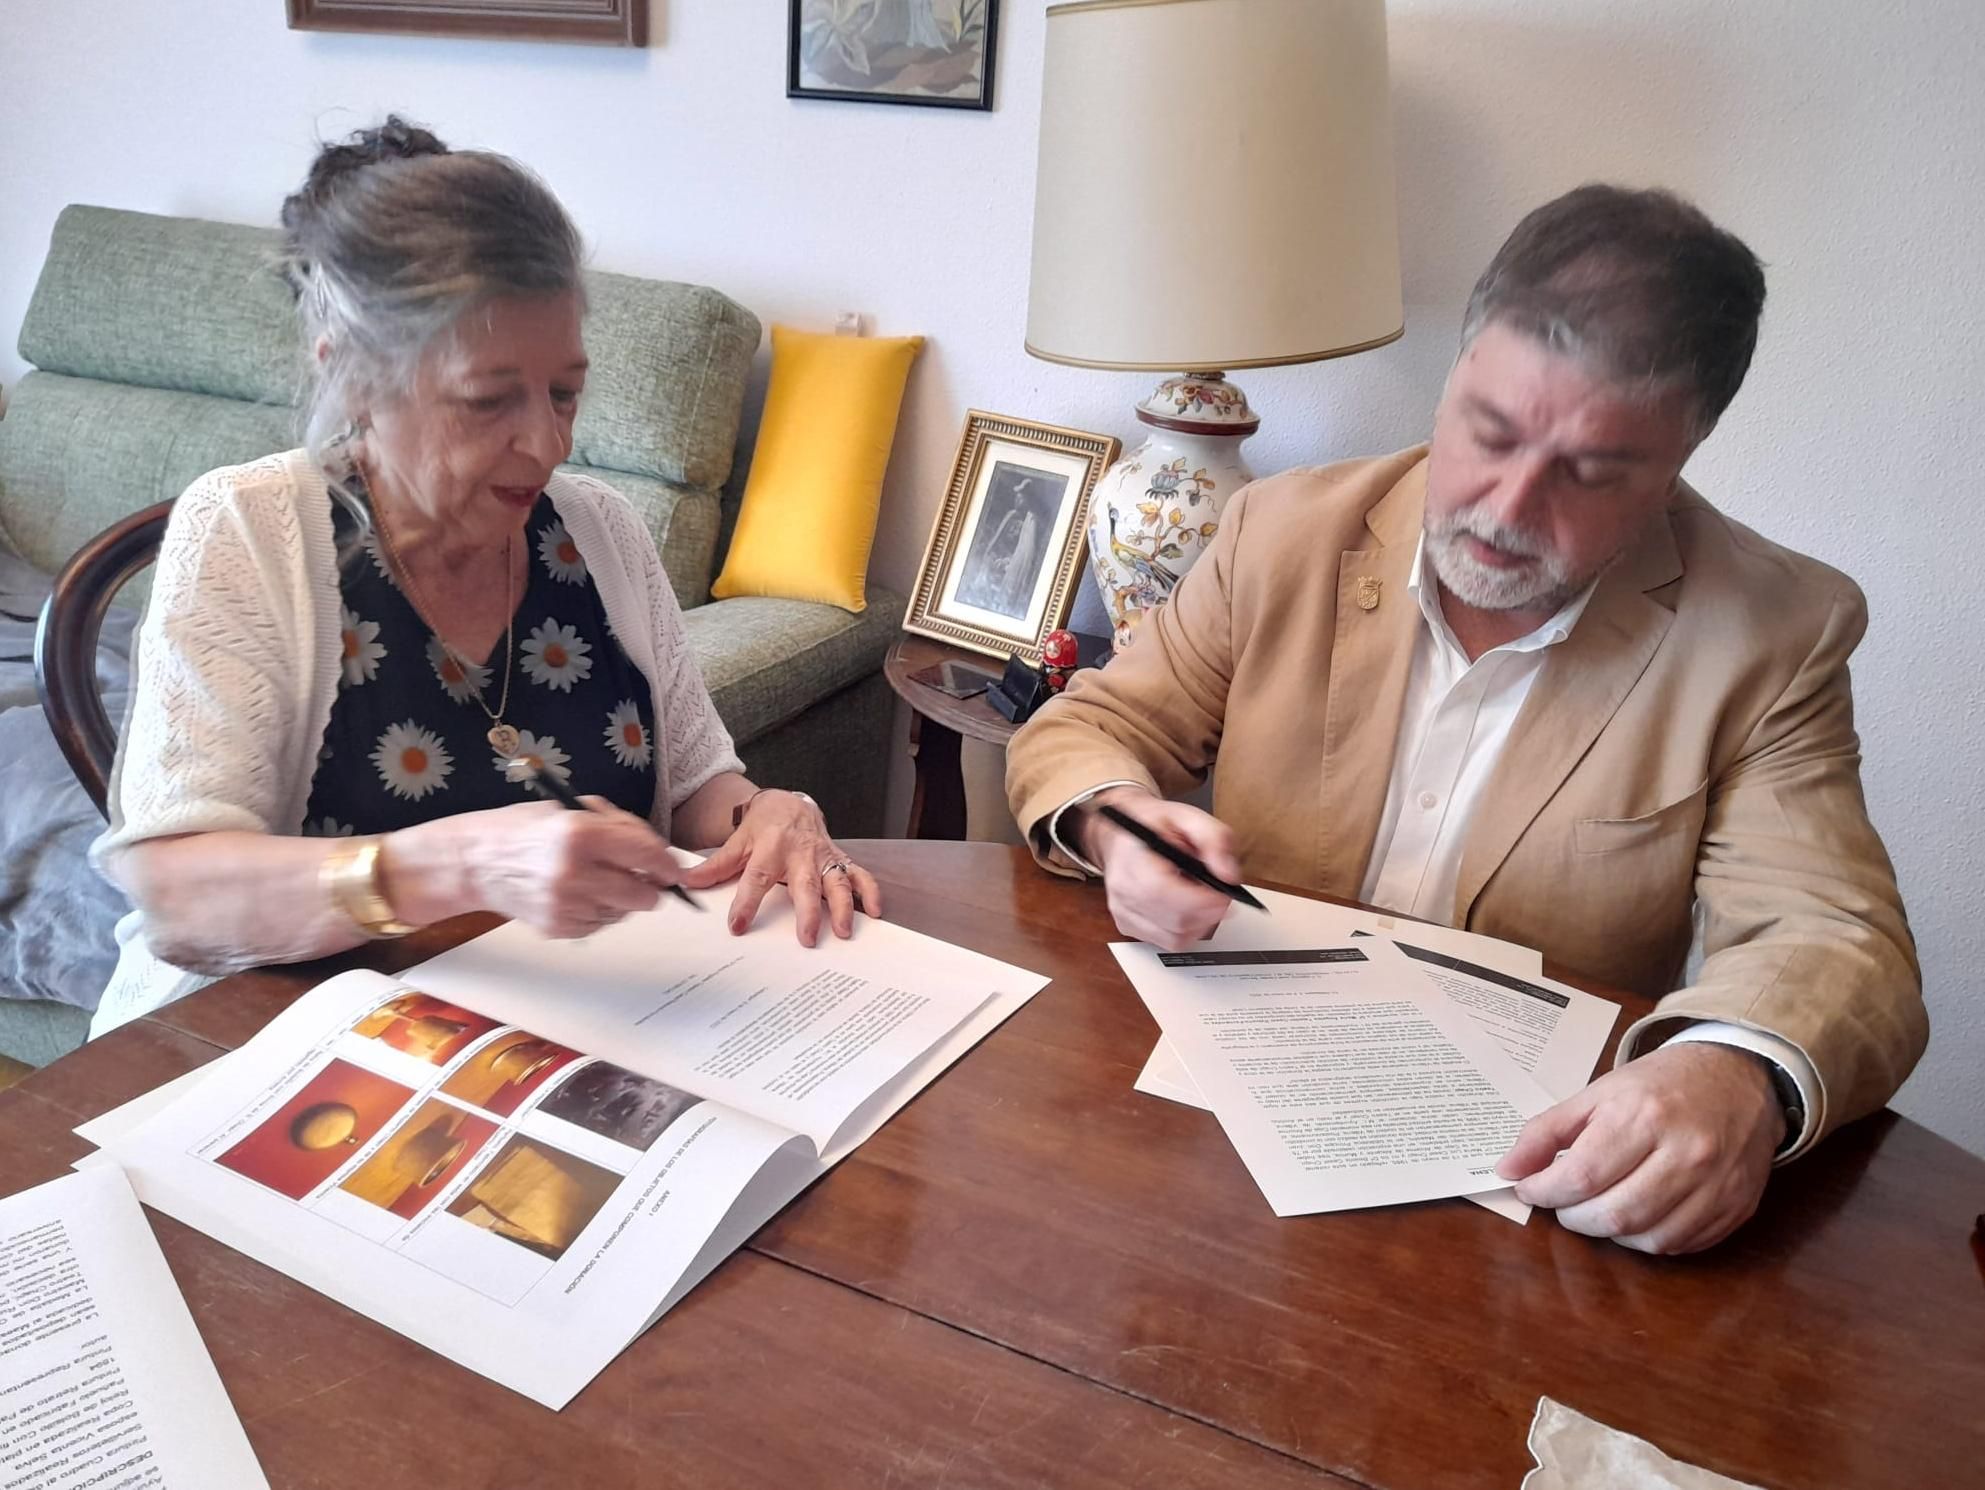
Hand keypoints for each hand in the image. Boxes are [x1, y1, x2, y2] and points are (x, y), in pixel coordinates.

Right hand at [398, 798, 685, 939]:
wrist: (474, 861)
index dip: (668, 864)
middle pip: (643, 895)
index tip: (674, 870)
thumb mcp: (570, 809)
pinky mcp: (556, 927)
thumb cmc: (523, 830)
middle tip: (641, 879)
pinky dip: (596, 912)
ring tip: (594, 880)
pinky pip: (599, 925)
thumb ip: (617, 827)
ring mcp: (564, 903)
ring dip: (620, 900)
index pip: (647, 854)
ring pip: (622, 913)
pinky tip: (574, 894)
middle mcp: (574, 871)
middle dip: (648, 888)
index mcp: (580, 833)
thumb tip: (660, 852)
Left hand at [679, 791, 883, 945]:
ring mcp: (823, 857)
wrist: (788, 804)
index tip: (737, 926)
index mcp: (770, 848)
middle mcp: (800, 854)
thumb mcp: (738, 842)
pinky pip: (859, 874)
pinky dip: (870, 891)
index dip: (746, 903)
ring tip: (843, 932)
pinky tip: (874, 912)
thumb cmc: (762, 826)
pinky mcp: (839, 858)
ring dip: (842, 906)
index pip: (756, 878)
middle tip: (807, 939)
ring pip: (837, 881)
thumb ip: (716, 866)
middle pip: (804, 884)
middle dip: (807, 912)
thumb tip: (687, 883)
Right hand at [1082, 788, 1240, 950]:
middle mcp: (1123, 891)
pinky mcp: (1128, 926)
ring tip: (1202, 898)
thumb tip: (1228, 874)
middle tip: (1221, 895)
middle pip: (1175, 922)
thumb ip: (1213, 838)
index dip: (1201, 901)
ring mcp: (1123, 912)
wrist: (1122, 835)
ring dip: (1200, 923)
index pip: (1163, 893)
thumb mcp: (1188, 815)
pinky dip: (1186, 929)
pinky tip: (1186, 907)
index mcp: (1133, 860)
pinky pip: (1168, 941)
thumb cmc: (1153, 825)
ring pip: (1175, 938)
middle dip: (1209, 913)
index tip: (1224, 894)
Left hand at [1494, 1042, 1785, 1254]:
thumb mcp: (1598, 1093)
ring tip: (1596, 1207)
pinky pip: (1680, 1244)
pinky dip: (1645, 1239)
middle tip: (1563, 1202)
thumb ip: (1547, 1131)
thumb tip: (1507, 1170)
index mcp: (1644, 1116)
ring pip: (1646, 1238)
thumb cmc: (1661, 1084)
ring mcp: (1717, 1185)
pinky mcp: (1736, 1208)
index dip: (1545, 1192)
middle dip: (1573, 1217)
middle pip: (1613, 1214)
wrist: (1738, 1077)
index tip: (1529, 1189)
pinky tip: (1633, 1216)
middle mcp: (1685, 1153)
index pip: (1582, 1176)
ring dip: (1608, 1232)